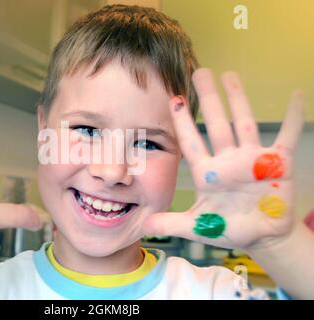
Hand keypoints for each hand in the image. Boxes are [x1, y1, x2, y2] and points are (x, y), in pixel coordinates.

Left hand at [143, 68, 303, 250]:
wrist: (262, 237)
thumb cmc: (229, 228)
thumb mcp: (198, 227)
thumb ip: (171, 224)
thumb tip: (144, 226)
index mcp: (207, 173)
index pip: (192, 143)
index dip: (183, 122)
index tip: (173, 99)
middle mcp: (228, 160)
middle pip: (217, 124)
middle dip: (208, 100)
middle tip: (199, 72)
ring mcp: (253, 159)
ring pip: (244, 124)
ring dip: (238, 100)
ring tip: (229, 75)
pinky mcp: (279, 163)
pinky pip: (287, 136)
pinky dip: (292, 118)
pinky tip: (294, 96)